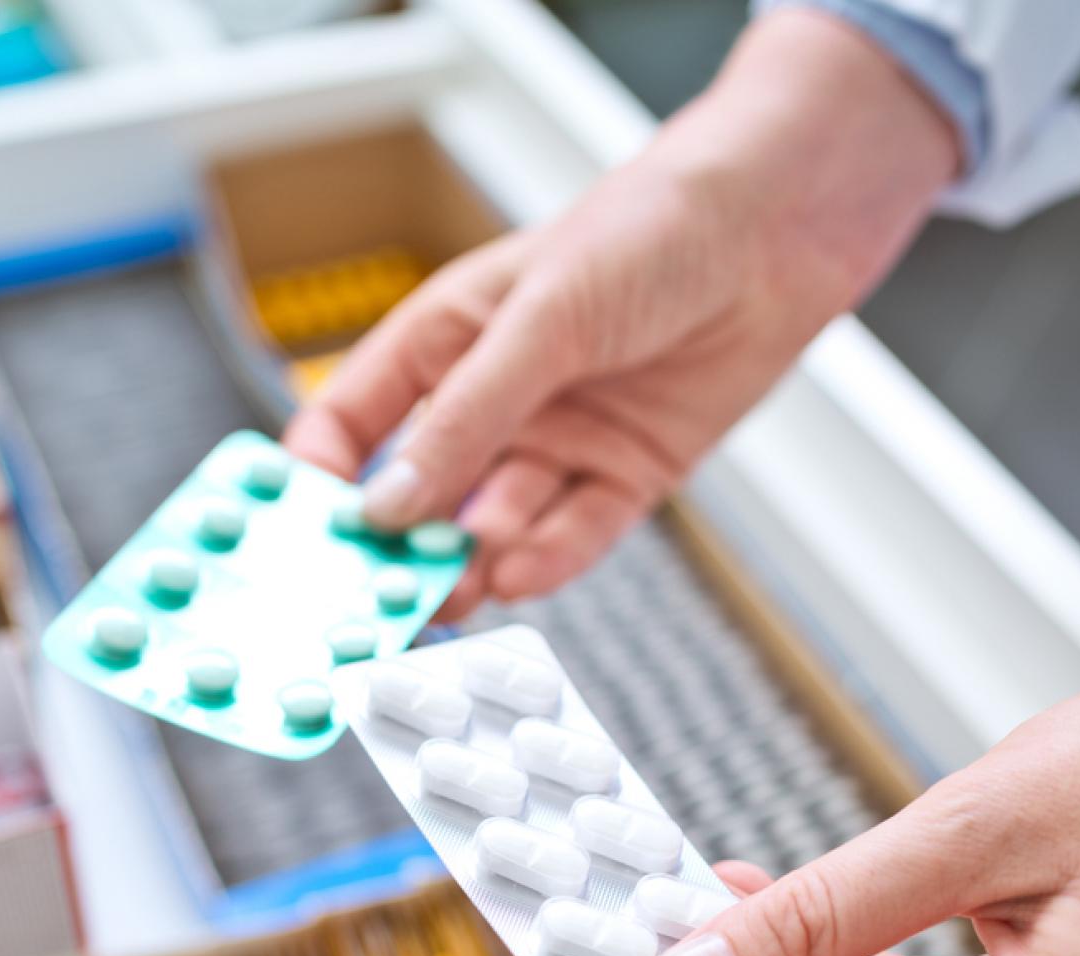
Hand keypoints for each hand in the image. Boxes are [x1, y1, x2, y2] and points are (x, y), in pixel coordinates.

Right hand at [283, 8, 958, 616]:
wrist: (776, 231)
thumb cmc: (647, 233)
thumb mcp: (539, 321)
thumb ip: (464, 418)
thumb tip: (385, 504)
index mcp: (446, 341)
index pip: (354, 419)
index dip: (323, 476)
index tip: (303, 533)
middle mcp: (497, 399)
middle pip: (423, 491)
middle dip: (396, 546)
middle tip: (371, 601)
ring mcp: (561, 440)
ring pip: (494, 525)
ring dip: (468, 564)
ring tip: (444, 598)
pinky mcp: (627, 473)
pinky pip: (575, 534)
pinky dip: (547, 560)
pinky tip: (518, 576)